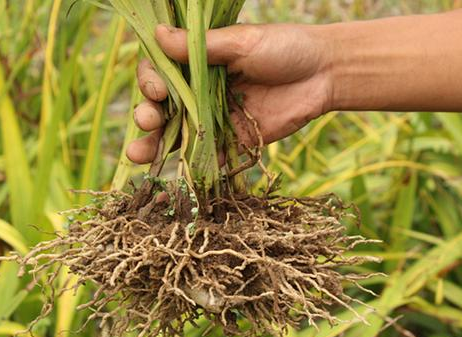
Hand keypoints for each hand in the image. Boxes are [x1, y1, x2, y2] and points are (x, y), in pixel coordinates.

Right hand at [127, 23, 333, 163]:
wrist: (324, 74)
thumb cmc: (285, 47)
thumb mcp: (242, 42)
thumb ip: (201, 46)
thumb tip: (157, 34)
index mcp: (199, 63)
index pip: (160, 72)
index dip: (150, 81)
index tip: (157, 89)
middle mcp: (201, 91)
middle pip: (163, 107)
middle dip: (148, 115)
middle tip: (147, 119)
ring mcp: (215, 119)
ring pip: (179, 134)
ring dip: (156, 146)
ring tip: (137, 154)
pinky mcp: (234, 142)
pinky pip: (210, 158)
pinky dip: (194, 169)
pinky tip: (176, 177)